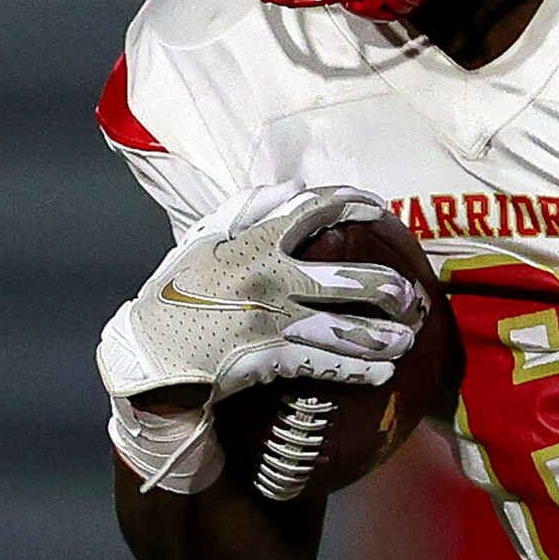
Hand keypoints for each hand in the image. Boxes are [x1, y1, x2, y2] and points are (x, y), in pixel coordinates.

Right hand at [98, 180, 420, 407]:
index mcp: (252, 242)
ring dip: (383, 338)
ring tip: (406, 341)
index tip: (380, 208)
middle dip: (387, 288)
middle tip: (409, 297)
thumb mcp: (203, 240)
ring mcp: (270, 320)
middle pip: (346, 278)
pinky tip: (381, 373)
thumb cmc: (180, 291)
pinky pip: (324, 366)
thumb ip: (248, 208)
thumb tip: (297, 186)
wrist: (149, 353)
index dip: (353, 204)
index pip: (313, 211)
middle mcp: (267, 277)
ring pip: (344, 329)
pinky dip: (357, 372)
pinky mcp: (268, 358)